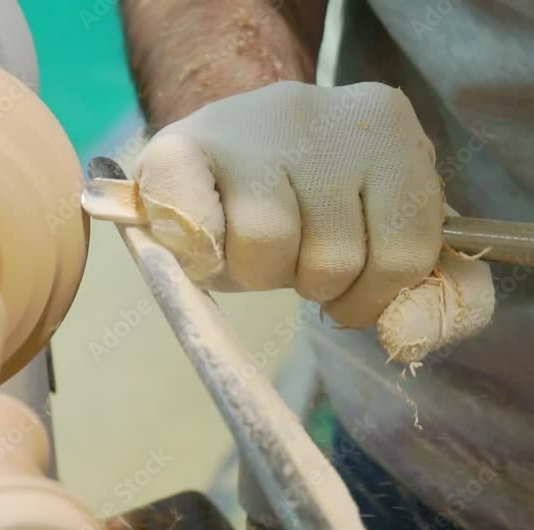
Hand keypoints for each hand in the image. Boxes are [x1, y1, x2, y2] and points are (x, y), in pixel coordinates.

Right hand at [134, 81, 493, 362]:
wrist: (211, 148)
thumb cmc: (300, 200)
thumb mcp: (381, 236)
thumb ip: (429, 294)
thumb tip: (406, 338)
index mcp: (386, 127)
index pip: (407, 251)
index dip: (371, 293)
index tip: (346, 279)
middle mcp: (321, 112)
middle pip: (335, 257)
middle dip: (307, 280)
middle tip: (288, 250)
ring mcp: (245, 127)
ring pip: (268, 246)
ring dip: (253, 273)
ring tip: (244, 241)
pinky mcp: (179, 148)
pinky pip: (200, 234)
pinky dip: (200, 257)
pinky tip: (202, 236)